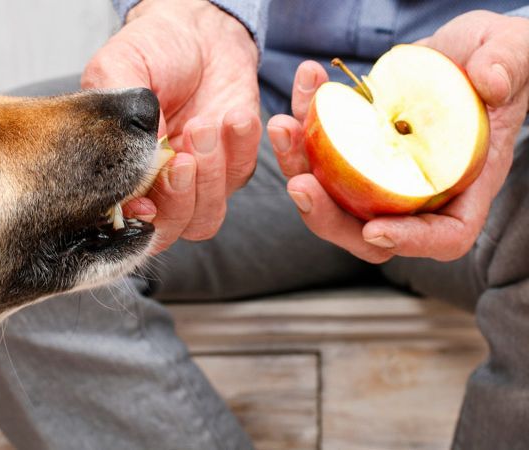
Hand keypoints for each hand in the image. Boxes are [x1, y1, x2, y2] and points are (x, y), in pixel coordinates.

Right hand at [82, 0, 261, 252]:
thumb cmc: (151, 50)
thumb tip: (138, 165)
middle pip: (168, 230)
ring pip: (206, 217)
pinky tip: (234, 116)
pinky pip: (240, 176)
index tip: (145, 202)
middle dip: (178, 198)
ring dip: (210, 176)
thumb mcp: (117, 70)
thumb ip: (118, 119)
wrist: (198, 30)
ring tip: (205, 125)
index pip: (124, 222)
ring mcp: (198, 182)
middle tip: (183, 158)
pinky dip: (240, 149)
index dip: (136, 222)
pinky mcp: (234, 165)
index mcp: (119, 174)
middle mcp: (157, 187)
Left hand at [266, 10, 528, 262]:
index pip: (443, 236)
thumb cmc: (500, 58)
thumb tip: (490, 83)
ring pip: (331, 194)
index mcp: (464, 183)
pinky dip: (304, 122)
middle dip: (327, 214)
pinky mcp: (353, 148)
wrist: (463, 49)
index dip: (409, 241)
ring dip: (298, 164)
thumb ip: (507, 66)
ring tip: (284, 125)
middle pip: (367, 230)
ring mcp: (379, 172)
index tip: (374, 231)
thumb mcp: (514, 53)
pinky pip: (319, 149)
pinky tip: (305, 84)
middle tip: (299, 183)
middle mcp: (416, 189)